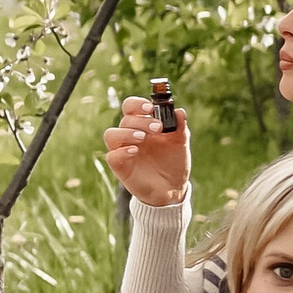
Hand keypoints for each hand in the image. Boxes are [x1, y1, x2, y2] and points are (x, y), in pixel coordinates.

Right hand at [104, 95, 190, 209]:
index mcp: (143, 125)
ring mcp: (123, 150)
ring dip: (126, 133)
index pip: (131, 107)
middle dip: (140, 121)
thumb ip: (180, 127)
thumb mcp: (180, 144)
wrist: (173, 188)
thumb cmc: (174, 162)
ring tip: (143, 138)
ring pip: (111, 135)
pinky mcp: (120, 167)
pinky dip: (122, 151)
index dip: (137, 104)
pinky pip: (112, 156)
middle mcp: (130, 135)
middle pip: (125, 120)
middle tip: (157, 128)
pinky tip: (135, 151)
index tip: (150, 108)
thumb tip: (180, 112)